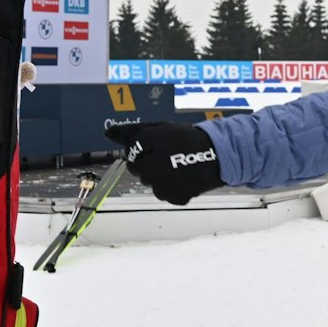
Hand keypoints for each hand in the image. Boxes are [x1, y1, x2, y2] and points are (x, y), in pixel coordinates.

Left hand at [105, 121, 223, 205]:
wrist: (220, 154)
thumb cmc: (188, 139)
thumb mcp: (161, 129)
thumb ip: (134, 131)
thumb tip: (108, 132)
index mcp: (152, 145)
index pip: (132, 150)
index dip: (143, 147)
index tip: (157, 146)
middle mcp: (155, 167)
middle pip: (138, 169)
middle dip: (148, 163)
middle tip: (167, 156)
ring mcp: (166, 185)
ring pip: (151, 184)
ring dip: (159, 177)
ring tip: (176, 167)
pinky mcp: (177, 197)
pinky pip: (165, 194)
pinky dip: (172, 188)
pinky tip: (182, 178)